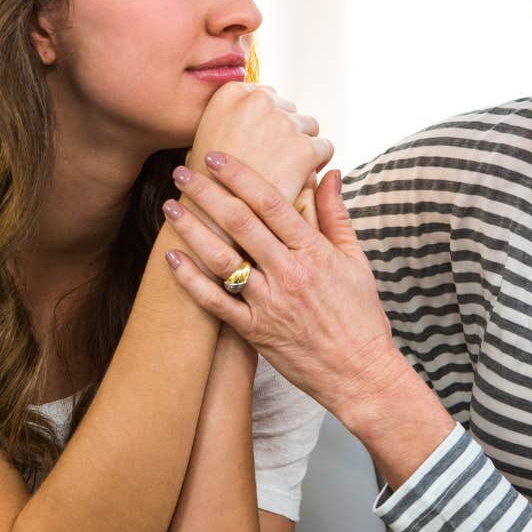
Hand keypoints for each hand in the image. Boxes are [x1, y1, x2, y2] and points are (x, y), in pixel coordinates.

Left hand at [160, 154, 412, 421]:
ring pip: (222, 259)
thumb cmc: (360, 315)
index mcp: (314, 252)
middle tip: (181, 172)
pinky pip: (216, 302)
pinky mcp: (255, 331)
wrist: (360, 374)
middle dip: (207, 193)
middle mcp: (289, 274)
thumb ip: (336, 215)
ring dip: (192, 230)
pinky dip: (191, 280)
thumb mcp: (355, 260)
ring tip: (170, 208)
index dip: (240, 176)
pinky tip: (171, 257)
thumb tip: (328, 172)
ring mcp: (269, 303)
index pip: (271, 203)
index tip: (216, 157)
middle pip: (240, 223)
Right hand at [186, 83, 330, 201]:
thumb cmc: (208, 184)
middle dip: (284, 133)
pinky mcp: (304, 149)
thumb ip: (231, 119)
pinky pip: (325, 148)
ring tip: (283, 172)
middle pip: (289, 109)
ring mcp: (283, 123)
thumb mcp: (209, 136)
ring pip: (309, 127)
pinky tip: (297, 180)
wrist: (213, 220)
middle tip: (271, 161)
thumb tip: (254, 109)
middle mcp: (259, 100)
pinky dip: (316, 164)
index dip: (266, 124)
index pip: (267, 97)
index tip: (260, 145)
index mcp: (232, 92)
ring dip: (301, 146)